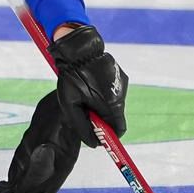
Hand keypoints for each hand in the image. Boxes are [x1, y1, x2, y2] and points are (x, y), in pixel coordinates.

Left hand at [48, 25, 127, 147]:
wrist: (78, 49)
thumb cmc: (71, 77)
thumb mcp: (70, 105)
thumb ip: (82, 126)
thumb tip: (93, 144)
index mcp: (112, 104)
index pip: (119, 129)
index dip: (109, 135)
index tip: (98, 137)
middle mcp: (122, 94)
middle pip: (115, 116)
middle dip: (102, 119)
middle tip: (84, 112)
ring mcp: (122, 83)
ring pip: (114, 103)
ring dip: (102, 105)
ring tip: (84, 93)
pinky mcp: (120, 75)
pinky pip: (113, 90)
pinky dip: (103, 92)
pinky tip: (90, 83)